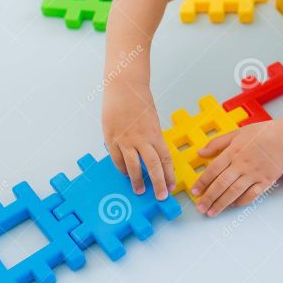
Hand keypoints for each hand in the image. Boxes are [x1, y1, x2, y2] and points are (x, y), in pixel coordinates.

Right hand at [102, 80, 174, 198]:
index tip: (171, 186)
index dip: (169, 175)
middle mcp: (141, 138)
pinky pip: (116, 158)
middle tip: (160, 196)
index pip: (165, 159)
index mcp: (155, 134)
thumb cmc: (139, 100)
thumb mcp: (152, 120)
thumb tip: (153, 156)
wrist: (123, 86)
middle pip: (152, 166)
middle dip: (158, 183)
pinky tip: (125, 174)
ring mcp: (125, 139)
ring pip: (132, 166)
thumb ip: (152, 138)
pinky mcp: (111, 138)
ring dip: (136, 180)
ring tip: (140, 190)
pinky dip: (121, 168)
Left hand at [191, 121, 282, 216]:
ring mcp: (254, 174)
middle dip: (209, 197)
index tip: (194, 192)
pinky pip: (251, 195)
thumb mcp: (236, 133)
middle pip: (221, 183)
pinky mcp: (265, 181)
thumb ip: (217, 143)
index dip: (202, 182)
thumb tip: (200, 153)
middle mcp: (242, 164)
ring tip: (212, 212)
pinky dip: (241, 202)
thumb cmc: (262, 133)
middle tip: (200, 208)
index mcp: (233, 151)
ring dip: (222, 203)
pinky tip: (232, 206)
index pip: (213, 169)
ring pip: (234, 192)